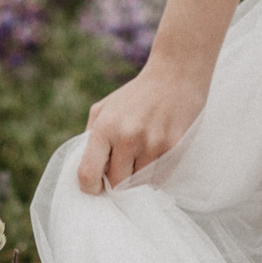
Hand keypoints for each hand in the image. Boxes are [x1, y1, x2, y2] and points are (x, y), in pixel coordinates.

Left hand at [77, 57, 209, 194]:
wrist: (176, 74)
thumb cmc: (136, 95)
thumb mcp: (104, 108)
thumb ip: (91, 139)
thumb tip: (85, 173)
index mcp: (105, 127)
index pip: (87, 174)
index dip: (90, 188)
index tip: (97, 186)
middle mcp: (127, 137)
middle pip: (117, 184)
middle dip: (118, 182)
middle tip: (123, 169)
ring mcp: (153, 143)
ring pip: (140, 185)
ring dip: (139, 178)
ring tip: (142, 157)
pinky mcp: (174, 148)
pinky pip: (160, 179)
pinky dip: (156, 174)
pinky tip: (156, 155)